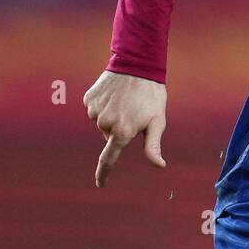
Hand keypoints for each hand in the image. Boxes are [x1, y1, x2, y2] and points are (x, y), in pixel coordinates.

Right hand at [82, 70, 167, 186]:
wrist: (137, 64)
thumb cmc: (152, 95)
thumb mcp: (157, 121)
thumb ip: (153, 146)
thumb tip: (159, 165)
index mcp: (121, 132)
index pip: (109, 159)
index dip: (103, 173)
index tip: (100, 184)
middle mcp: (104, 124)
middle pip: (109, 136)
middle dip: (120, 129)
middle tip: (134, 112)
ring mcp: (94, 110)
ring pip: (102, 122)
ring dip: (112, 116)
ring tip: (126, 101)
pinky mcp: (89, 99)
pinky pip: (95, 108)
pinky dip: (105, 105)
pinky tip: (116, 94)